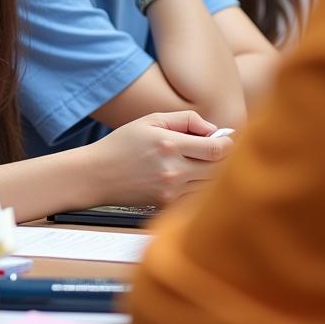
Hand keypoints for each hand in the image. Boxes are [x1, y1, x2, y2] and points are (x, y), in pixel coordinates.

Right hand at [87, 110, 232, 206]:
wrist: (96, 175)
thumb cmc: (121, 144)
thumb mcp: (149, 121)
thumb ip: (185, 119)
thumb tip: (214, 129)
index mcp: (169, 144)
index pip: (217, 149)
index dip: (227, 144)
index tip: (225, 140)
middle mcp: (173, 170)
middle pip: (219, 169)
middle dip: (222, 158)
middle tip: (212, 150)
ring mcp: (171, 190)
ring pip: (210, 185)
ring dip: (211, 174)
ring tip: (195, 163)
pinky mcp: (167, 204)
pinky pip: (196, 197)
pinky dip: (197, 188)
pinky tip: (185, 178)